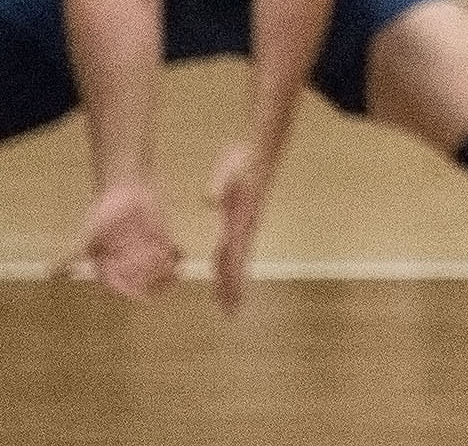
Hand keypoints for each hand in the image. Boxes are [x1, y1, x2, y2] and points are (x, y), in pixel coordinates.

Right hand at [70, 179, 181, 301]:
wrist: (125, 184)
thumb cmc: (104, 209)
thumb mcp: (88, 232)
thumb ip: (73, 254)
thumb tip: (49, 272)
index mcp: (108, 263)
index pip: (118, 285)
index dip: (130, 291)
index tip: (143, 296)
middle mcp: (127, 260)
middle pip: (142, 280)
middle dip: (153, 284)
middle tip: (165, 283)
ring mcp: (145, 250)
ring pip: (158, 269)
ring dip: (167, 273)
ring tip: (175, 272)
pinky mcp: (160, 238)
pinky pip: (170, 252)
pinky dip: (176, 255)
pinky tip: (180, 254)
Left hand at [205, 138, 276, 310]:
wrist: (260, 154)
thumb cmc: (243, 162)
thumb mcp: (228, 169)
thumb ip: (218, 186)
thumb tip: (207, 199)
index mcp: (240, 222)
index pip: (234, 258)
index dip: (231, 281)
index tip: (230, 302)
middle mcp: (245, 228)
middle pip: (237, 265)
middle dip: (233, 289)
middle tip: (232, 313)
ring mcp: (245, 225)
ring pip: (237, 259)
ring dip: (232, 280)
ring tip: (229, 300)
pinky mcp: (242, 219)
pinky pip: (234, 248)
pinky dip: (229, 263)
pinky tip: (222, 267)